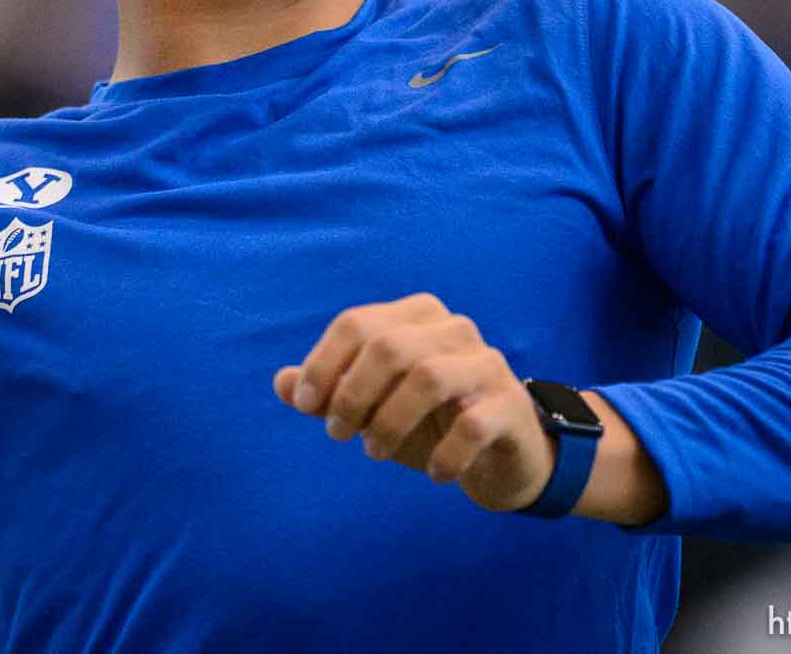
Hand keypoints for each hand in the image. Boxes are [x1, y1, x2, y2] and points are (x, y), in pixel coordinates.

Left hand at [273, 293, 554, 512]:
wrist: (504, 456)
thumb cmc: (430, 424)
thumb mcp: (373, 409)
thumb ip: (328, 393)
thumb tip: (280, 382)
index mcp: (415, 316)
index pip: (357, 323)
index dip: (322, 363)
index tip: (302, 404)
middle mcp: (453, 329)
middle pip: (388, 346)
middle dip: (351, 394)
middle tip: (337, 435)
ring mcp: (487, 364)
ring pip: (427, 377)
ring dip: (389, 422)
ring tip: (374, 454)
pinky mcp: (510, 406)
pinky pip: (471, 424)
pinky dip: (443, 455)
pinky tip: (433, 474)